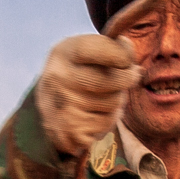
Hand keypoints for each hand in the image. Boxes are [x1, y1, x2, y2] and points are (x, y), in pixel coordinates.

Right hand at [35, 34, 136, 157]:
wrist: (48, 111)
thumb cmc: (76, 75)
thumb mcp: (84, 54)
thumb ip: (110, 48)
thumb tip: (131, 55)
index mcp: (63, 53)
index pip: (100, 50)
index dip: (121, 55)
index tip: (128, 58)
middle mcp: (59, 78)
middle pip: (113, 80)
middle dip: (127, 79)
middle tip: (128, 76)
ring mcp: (63, 106)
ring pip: (114, 102)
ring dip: (116, 101)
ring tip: (102, 98)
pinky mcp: (70, 131)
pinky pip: (107, 123)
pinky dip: (107, 120)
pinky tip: (93, 116)